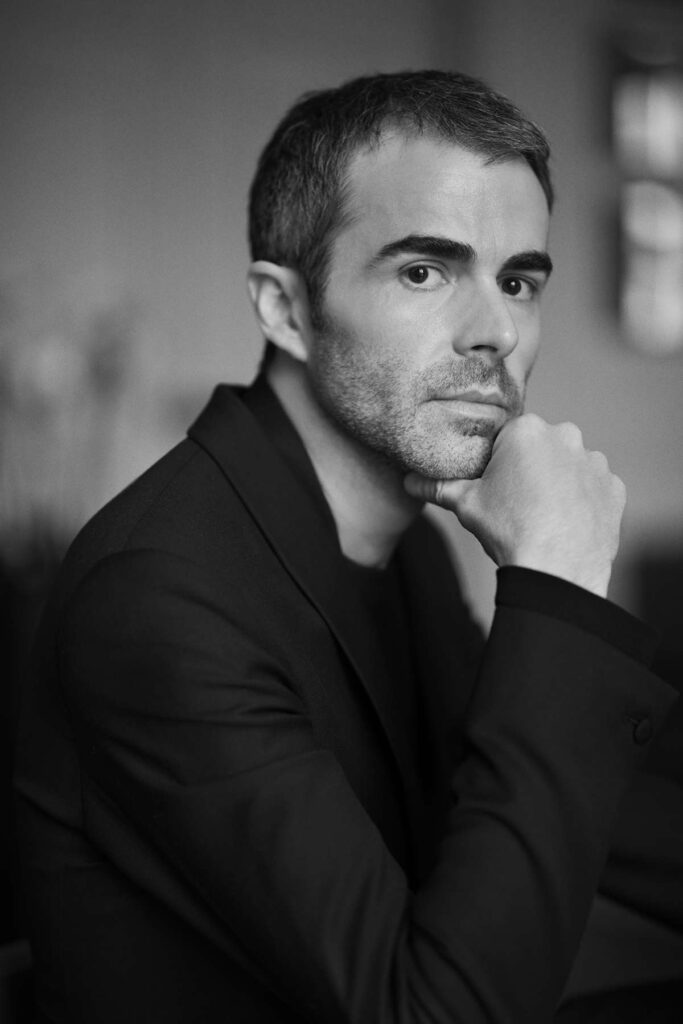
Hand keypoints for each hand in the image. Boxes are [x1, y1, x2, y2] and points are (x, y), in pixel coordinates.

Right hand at [404, 414, 625, 597]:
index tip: (495, 484)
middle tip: (516, 502)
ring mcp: (594, 462)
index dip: (497, 461)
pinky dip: (581, 500)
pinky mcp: (614, 487)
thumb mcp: (465, 505)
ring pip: (568, 465)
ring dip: (558, 482)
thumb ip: (437, 486)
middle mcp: (565, 436)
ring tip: (542, 515)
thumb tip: (408, 481)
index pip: (506, 436)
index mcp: (526, 430)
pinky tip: (566, 522)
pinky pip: (593, 487)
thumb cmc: (510, 531)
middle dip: (530, 468)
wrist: (557, 571)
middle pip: (540, 447)